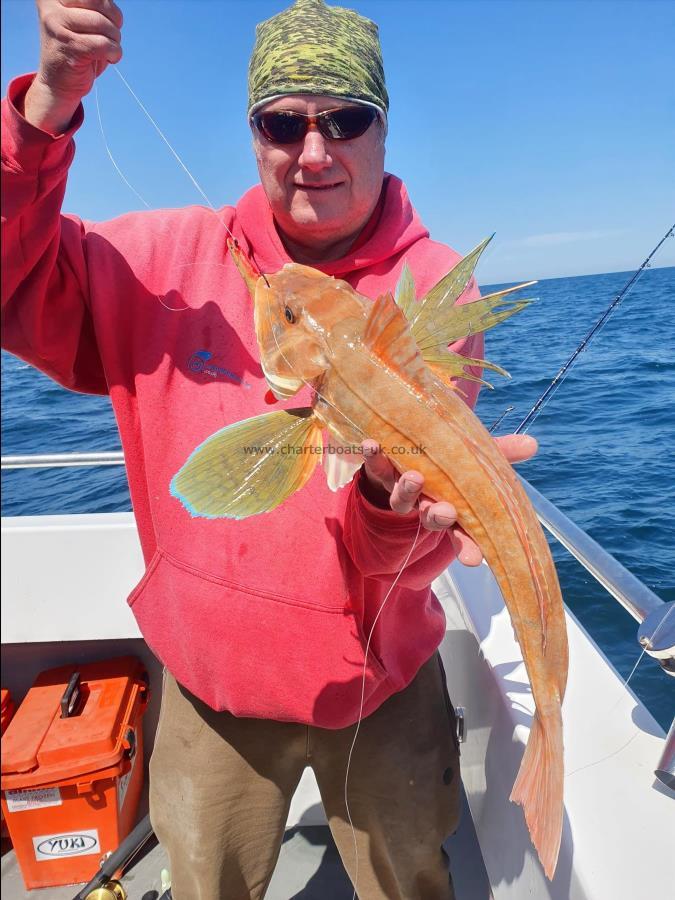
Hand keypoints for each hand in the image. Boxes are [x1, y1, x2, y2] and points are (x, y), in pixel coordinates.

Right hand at [24, 0, 122, 133]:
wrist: (58, 84)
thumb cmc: (76, 49)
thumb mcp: (82, 20)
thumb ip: (94, 7)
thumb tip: (109, 3)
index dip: (108, 7)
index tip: (105, 21)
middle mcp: (51, 5)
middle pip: (98, 1)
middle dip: (114, 20)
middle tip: (111, 35)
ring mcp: (57, 25)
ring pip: (103, 24)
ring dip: (115, 39)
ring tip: (107, 48)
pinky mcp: (69, 46)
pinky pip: (104, 44)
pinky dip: (114, 53)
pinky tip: (109, 58)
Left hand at [360, 434, 537, 565]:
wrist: (400, 453)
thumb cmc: (443, 465)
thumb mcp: (474, 458)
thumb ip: (500, 453)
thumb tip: (532, 444)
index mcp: (450, 506)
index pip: (462, 532)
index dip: (468, 545)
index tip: (475, 560)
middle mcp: (424, 503)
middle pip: (430, 518)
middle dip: (438, 516)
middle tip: (445, 512)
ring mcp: (400, 491)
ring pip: (403, 499)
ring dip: (408, 489)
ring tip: (414, 478)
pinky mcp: (378, 473)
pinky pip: (374, 468)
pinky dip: (373, 458)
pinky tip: (372, 445)